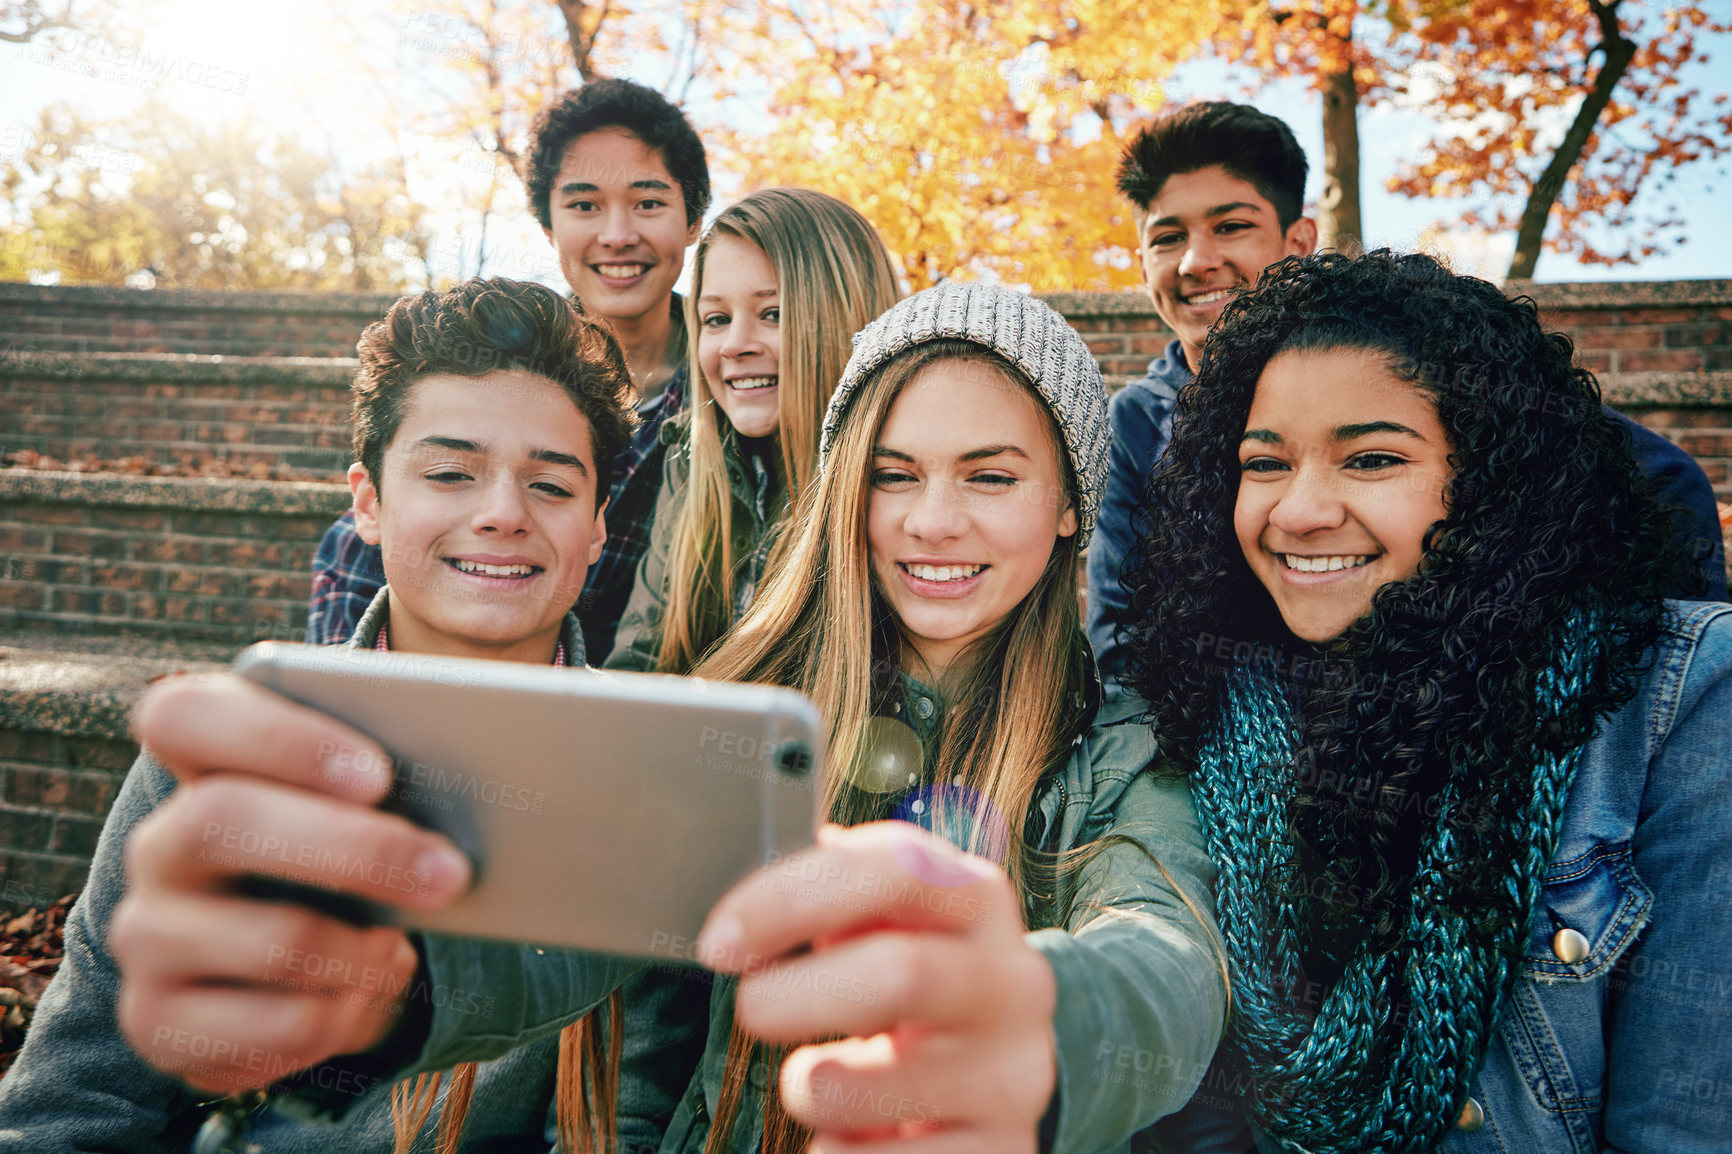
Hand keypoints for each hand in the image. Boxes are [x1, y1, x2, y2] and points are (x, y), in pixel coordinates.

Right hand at [110, 673, 471, 1092]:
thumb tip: (487, 774)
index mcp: (203, 765)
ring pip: (268, 939)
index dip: (277, 737)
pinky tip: (366, 995)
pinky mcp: (162, 1021)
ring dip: (363, 950)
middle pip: (221, 819)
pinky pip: (272, 1028)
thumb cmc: (346, 859)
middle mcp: (159, 844)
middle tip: (450, 874)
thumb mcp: (365, 814)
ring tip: (401, 946)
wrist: (297, 972)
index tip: (381, 774)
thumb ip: (391, 783)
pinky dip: (342, 1017)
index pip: (184, 714)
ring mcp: (148, 936)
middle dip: (356, 849)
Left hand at [698, 821, 1056, 1152]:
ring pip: (858, 1088)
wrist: (995, 1078)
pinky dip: (832, 1152)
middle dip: (795, 996)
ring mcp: (1013, 1075)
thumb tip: (751, 909)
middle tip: (751, 1008)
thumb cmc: (911, 985)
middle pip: (901, 975)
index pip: (895, 869)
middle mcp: (1011, 982)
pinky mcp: (1000, 1151)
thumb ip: (836, 892)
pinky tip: (856, 1134)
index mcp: (976, 901)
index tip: (720, 943)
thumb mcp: (889, 925)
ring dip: (807, 1089)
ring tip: (819, 1083)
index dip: (793, 899)